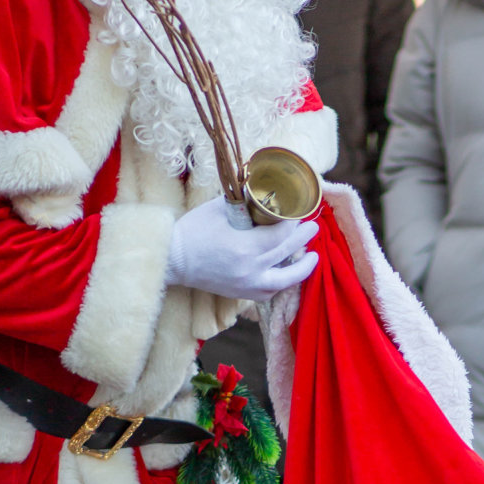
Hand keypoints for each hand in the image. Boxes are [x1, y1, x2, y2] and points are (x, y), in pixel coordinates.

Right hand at [164, 197, 319, 302]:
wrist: (170, 259)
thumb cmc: (192, 230)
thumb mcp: (219, 208)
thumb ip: (245, 201)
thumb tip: (265, 189)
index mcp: (245, 247)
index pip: (281, 235)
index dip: (293, 223)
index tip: (299, 212)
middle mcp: (249, 270)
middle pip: (286, 252)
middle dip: (303, 238)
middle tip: (312, 226)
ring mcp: (246, 285)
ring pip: (284, 280)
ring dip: (301, 269)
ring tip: (312, 258)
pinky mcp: (240, 294)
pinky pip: (269, 292)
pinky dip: (282, 283)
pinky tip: (289, 273)